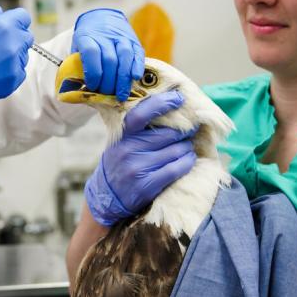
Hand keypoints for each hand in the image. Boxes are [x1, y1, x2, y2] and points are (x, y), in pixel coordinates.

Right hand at [0, 5, 33, 135]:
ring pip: (23, 55)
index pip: (23, 16)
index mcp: (1, 26)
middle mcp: (13, 45)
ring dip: (12, 54)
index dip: (14, 19)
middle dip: (14, 36)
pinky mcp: (13, 82)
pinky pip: (19, 71)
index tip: (3, 24)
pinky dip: (9, 70)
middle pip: (26, 36)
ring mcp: (15, 65)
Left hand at [72, 8, 145, 101]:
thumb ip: (77, 66)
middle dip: (109, 81)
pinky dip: (137, 67)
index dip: (93, 72)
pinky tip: (135, 78)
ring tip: (121, 95)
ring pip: (125, 57)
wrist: (102, 17)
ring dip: (123, 79)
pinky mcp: (134, 40)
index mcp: (87, 36)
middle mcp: (105, 35)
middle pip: (109, 59)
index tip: (92, 86)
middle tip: (107, 94)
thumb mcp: (77, 48)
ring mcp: (122, 37)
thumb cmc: (88, 40)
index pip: (91, 53)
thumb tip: (76, 90)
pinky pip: (138, 54)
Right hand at [85, 91, 196, 226]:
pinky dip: (187, 162)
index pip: (141, 114)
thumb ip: (138, 130)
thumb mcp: (120, 143)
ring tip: (188, 147)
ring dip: (187, 148)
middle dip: (184, 131)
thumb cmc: (118, 165)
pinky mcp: (146, 185)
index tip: (178, 98)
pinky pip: (176, 169)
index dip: (162, 103)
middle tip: (190, 130)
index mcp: (122, 136)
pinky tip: (189, 159)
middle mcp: (128, 150)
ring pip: (175, 151)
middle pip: (167, 134)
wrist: (105, 197)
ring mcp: (137, 168)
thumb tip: (169, 111)